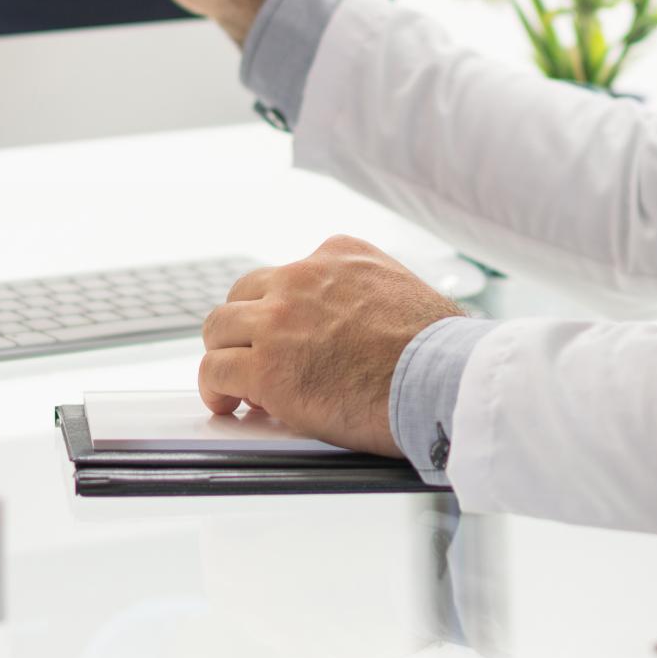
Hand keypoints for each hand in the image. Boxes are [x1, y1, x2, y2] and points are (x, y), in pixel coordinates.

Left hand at [199, 235, 466, 457]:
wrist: (443, 378)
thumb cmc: (437, 350)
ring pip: (220, 327)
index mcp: (337, 254)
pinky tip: (224, 403)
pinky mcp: (265, 368)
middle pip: (245, 294)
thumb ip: (363, 293)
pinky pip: (216, 370)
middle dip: (245, 325)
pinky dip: (214, 387)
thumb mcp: (400, 288)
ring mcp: (278, 321)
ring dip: (224, 353)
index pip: (289, 275)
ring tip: (229, 382)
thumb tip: (354, 326)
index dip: (282, 312)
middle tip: (252, 355)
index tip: (288, 336)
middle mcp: (301, 277)